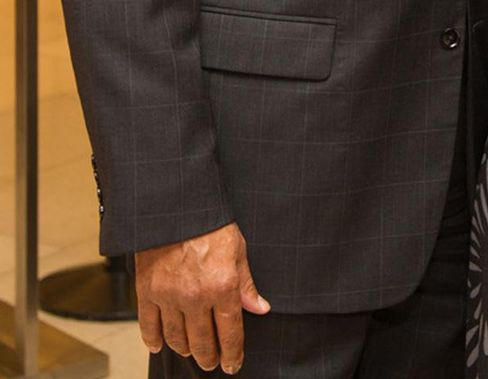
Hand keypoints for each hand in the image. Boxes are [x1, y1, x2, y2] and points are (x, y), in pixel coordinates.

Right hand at [135, 221, 269, 373]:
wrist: (177, 205)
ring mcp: (169, 296)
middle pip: (202, 342)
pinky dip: (153, 339)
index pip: (230, 333)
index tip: (232, 365)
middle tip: (211, 362)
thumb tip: (260, 309)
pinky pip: (148, 325)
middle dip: (209, 357)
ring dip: (185, 349)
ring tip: (191, 352)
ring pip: (177, 338)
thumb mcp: (238, 249)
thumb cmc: (211, 223)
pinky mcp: (147, 290)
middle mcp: (196, 296)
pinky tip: (159, 346)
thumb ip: (246, 284)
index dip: (232, 354)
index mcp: (222, 286)